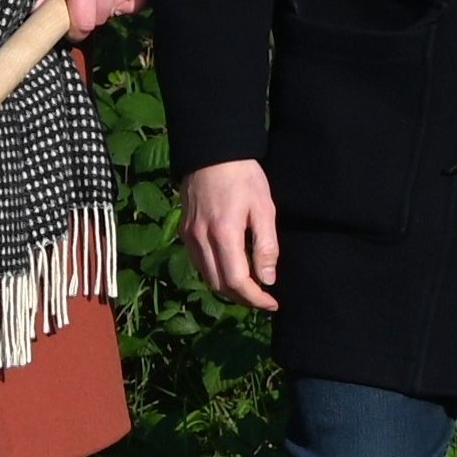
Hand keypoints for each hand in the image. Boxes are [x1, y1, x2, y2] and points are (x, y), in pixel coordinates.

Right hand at [182, 157, 281, 312]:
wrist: (211, 153)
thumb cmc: (243, 177)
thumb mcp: (264, 208)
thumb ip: (266, 246)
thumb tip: (268, 280)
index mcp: (224, 234)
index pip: (237, 281)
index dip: (255, 298)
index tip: (272, 303)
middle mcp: (201, 240)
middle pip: (219, 285)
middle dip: (243, 298)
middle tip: (264, 298)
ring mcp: (189, 236)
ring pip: (207, 277)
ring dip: (228, 289)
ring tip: (249, 287)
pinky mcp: (184, 231)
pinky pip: (199, 263)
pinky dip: (215, 274)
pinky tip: (230, 268)